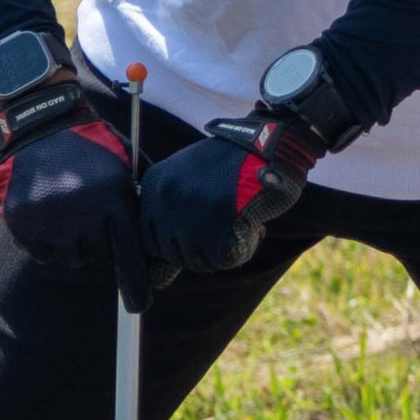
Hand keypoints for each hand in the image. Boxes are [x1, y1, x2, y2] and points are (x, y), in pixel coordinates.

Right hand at [0, 107, 151, 313]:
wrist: (44, 124)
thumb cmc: (94, 147)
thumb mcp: (126, 166)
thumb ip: (140, 200)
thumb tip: (164, 235)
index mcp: (112, 199)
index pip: (128, 253)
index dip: (135, 283)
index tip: (139, 306)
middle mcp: (81, 213)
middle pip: (96, 257)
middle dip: (97, 243)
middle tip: (90, 214)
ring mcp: (48, 218)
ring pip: (68, 257)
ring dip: (71, 244)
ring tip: (68, 210)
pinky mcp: (21, 220)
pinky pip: (39, 252)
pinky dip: (44, 241)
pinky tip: (47, 213)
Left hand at [139, 113, 321, 274]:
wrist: (269, 145)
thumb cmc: (231, 165)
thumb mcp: (190, 175)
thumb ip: (172, 211)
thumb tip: (159, 274)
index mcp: (155, 183)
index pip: (149, 240)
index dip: (175, 245)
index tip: (198, 235)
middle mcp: (167, 197)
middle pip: (172, 254)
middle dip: (197, 252)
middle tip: (222, 231)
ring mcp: (191, 212)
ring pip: (196, 261)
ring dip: (219, 253)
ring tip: (238, 227)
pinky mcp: (218, 225)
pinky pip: (222, 260)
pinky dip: (241, 251)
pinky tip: (251, 229)